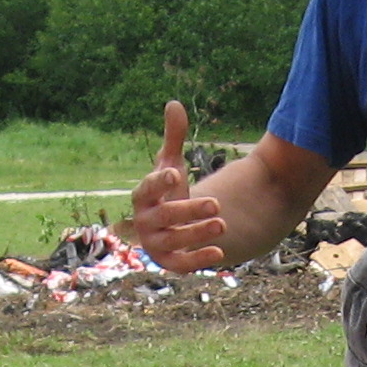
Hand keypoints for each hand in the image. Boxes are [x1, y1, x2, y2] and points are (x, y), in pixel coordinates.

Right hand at [129, 102, 227, 272]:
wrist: (169, 226)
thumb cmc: (169, 192)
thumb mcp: (171, 165)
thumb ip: (174, 138)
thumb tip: (174, 103)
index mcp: (143, 196)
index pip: (147, 189)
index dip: (160, 182)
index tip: (176, 173)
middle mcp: (144, 222)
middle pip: (166, 216)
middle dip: (190, 210)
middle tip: (217, 203)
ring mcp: (155, 244)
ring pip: (175, 240)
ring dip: (198, 233)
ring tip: (222, 224)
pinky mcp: (168, 262)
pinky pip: (181, 264)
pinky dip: (198, 259)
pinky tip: (220, 252)